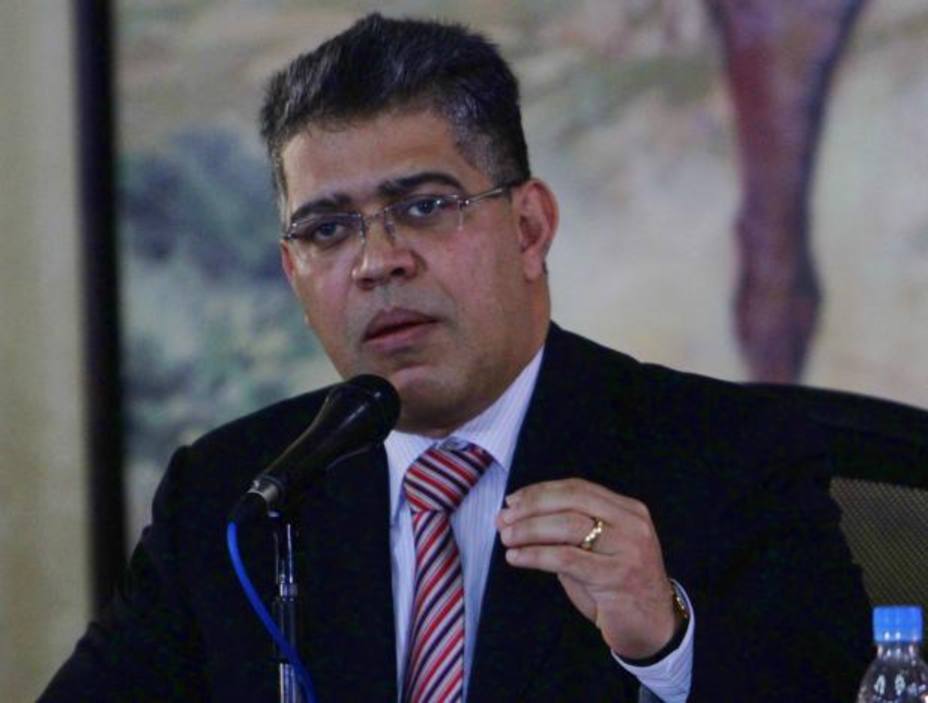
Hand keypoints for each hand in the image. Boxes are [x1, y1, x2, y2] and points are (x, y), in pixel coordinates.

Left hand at [496, 478, 678, 659]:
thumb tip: (518, 517)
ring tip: (506, 538)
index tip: (512, 501)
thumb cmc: (618, 586)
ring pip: (568, 526)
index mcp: (628, 510)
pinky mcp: (616, 576)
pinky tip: (516, 558)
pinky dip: (536, 555)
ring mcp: (627, 548)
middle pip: (572, 501)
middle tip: (503, 519)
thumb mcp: (598, 550)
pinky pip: (566, 559)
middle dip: (532, 507)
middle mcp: (631, 523)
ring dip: (530, 529)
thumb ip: (568, 531)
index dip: (541, 491)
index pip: (578, 488)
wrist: (654, 628)